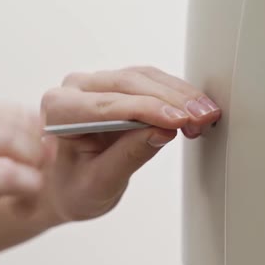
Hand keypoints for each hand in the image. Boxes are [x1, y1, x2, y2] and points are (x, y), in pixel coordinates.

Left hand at [40, 66, 220, 221]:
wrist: (66, 185)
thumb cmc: (73, 187)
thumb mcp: (100, 182)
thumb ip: (129, 156)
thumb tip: (163, 132)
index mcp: (59, 110)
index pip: (108, 105)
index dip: (148, 110)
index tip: (180, 120)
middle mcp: (76, 88)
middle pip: (129, 84)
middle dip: (172, 100)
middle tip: (203, 117)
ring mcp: (97, 83)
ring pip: (144, 77)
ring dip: (179, 94)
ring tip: (206, 115)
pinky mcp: (118, 87)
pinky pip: (150, 81)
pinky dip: (176, 94)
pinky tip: (195, 108)